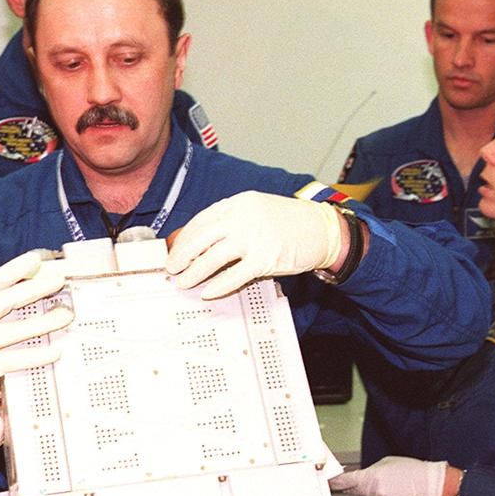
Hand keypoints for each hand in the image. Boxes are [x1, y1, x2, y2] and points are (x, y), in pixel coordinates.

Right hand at [0, 250, 72, 432]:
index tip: (36, 259)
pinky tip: (56, 351)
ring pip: (19, 327)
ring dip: (47, 321)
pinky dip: (39, 354)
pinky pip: (17, 358)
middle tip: (60, 279)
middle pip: (11, 297)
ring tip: (66, 315)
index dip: (16, 268)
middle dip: (39, 287)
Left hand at [165, 191, 345, 298]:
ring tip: (185, 282)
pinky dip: (218, 285)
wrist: (322, 229)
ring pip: (213, 258)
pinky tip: (208, 291)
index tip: (174, 250)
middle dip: (182, 256)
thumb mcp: (256, 210)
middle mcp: (243, 218)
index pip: (201, 221)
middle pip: (201, 238)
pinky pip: (234, 276)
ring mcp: (254, 238)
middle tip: (172, 268)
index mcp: (238, 203)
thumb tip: (202, 242)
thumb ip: (231, 221)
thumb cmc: (289, 222)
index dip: (184, 238)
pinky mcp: (265, 259)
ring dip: (195, 273)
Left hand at [328, 456, 447, 495]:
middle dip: (364, 486)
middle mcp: (374, 491)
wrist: (430, 484)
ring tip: (394, 486)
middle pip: (359, 491)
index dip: (335, 482)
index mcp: (372, 475)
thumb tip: (359, 479)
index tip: (328, 483)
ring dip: (377, 493)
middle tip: (381, 480)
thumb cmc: (411, 470)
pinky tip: (398, 494)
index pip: (347, 481)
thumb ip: (370, 471)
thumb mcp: (387, 462)